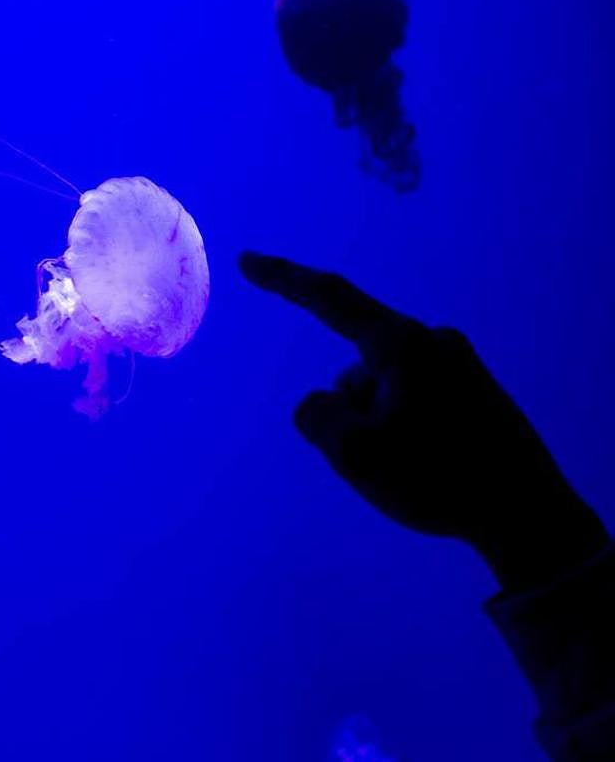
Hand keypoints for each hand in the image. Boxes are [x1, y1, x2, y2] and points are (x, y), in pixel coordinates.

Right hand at [240, 251, 608, 590]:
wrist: (526, 512)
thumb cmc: (438, 477)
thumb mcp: (356, 454)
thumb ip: (316, 416)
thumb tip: (321, 403)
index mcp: (402, 345)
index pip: (329, 298)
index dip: (283, 278)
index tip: (247, 261)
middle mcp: (432, 342)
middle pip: (358, 368)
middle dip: (353, 413)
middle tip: (385, 464)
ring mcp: (459, 364)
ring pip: (384, 388)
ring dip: (380, 424)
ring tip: (416, 469)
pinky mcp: (474, 389)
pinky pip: (414, 398)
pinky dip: (405, 427)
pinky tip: (432, 463)